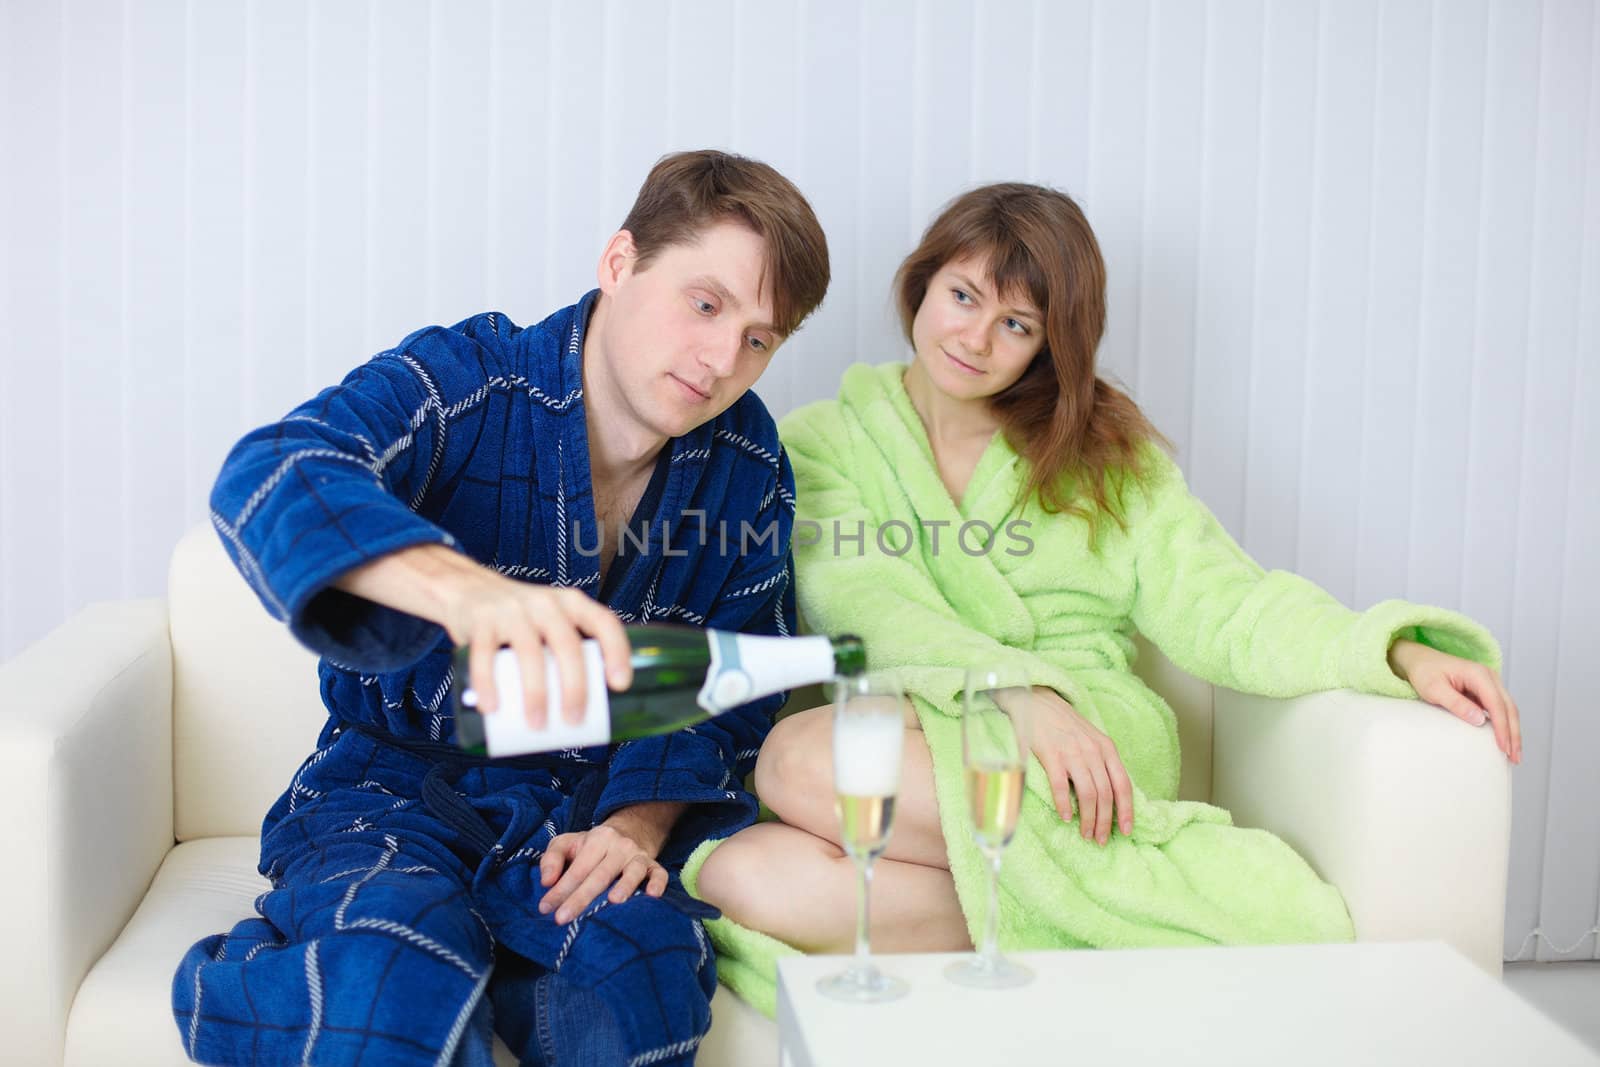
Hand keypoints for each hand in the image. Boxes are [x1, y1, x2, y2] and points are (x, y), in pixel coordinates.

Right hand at [443, 567, 632, 728]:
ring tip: (538, 724)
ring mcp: (511, 610)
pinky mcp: (480, 621)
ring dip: (536, 693)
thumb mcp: (552, 622)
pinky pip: (484, 654)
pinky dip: (487, 684)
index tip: (620, 685)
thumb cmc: (523, 620)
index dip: (617, 652)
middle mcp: (545, 603)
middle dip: (575, 688)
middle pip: (568, 646)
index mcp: (571, 604)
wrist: (468, 588)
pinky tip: (491, 708)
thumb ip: (569, 653)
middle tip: (574, 721)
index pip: (604, 622)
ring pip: (529, 653)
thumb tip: (588, 714)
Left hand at [537, 805, 680, 923]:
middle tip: (563, 918)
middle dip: (581, 897)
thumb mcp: (568, 843)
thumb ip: (552, 859)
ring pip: (633, 871)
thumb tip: (546, 882)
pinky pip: (659, 874)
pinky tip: (652, 895)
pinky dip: (658, 883)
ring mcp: (639, 856)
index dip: (561, 889)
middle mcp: (620, 847)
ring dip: (625, 885)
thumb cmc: (592, 845)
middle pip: (601, 875)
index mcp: (597, 840)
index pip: (578, 868)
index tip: (545, 908)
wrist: (630, 829)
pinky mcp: (654, 865)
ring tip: (614, 901)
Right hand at [1027, 687, 1133, 845]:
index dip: (1127, 811)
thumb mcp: (1092, 739)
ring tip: (1085, 834)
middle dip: (1105, 822)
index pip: (1123, 785)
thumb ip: (1102, 762)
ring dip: (1088, 819)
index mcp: (1107, 748)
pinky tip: (1066, 817)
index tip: (1127, 831)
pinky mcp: (1051, 755)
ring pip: (1088, 794)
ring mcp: (1072, 753)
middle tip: (1100, 840)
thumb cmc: (1065, 725)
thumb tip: (1111, 796)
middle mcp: (1093, 751)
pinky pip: (1061, 786)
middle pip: (1106, 794)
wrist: (1037, 701)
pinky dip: (1065, 805)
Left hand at [1389, 639, 1521, 763]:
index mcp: (1478, 674)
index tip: (1503, 747)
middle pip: (1509, 708)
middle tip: (1514, 757)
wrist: (1420, 660)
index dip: (1502, 727)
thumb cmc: (1425, 672)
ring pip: (1508, 709)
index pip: (1496, 704)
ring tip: (1513, 754)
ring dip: (1512, 731)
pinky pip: (1500, 709)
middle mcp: (1489, 677)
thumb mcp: (1434, 689)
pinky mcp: (1486, 690)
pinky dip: (1504, 725)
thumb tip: (1480, 720)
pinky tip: (1504, 740)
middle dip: (1514, 733)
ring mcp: (1490, 683)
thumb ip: (1456, 704)